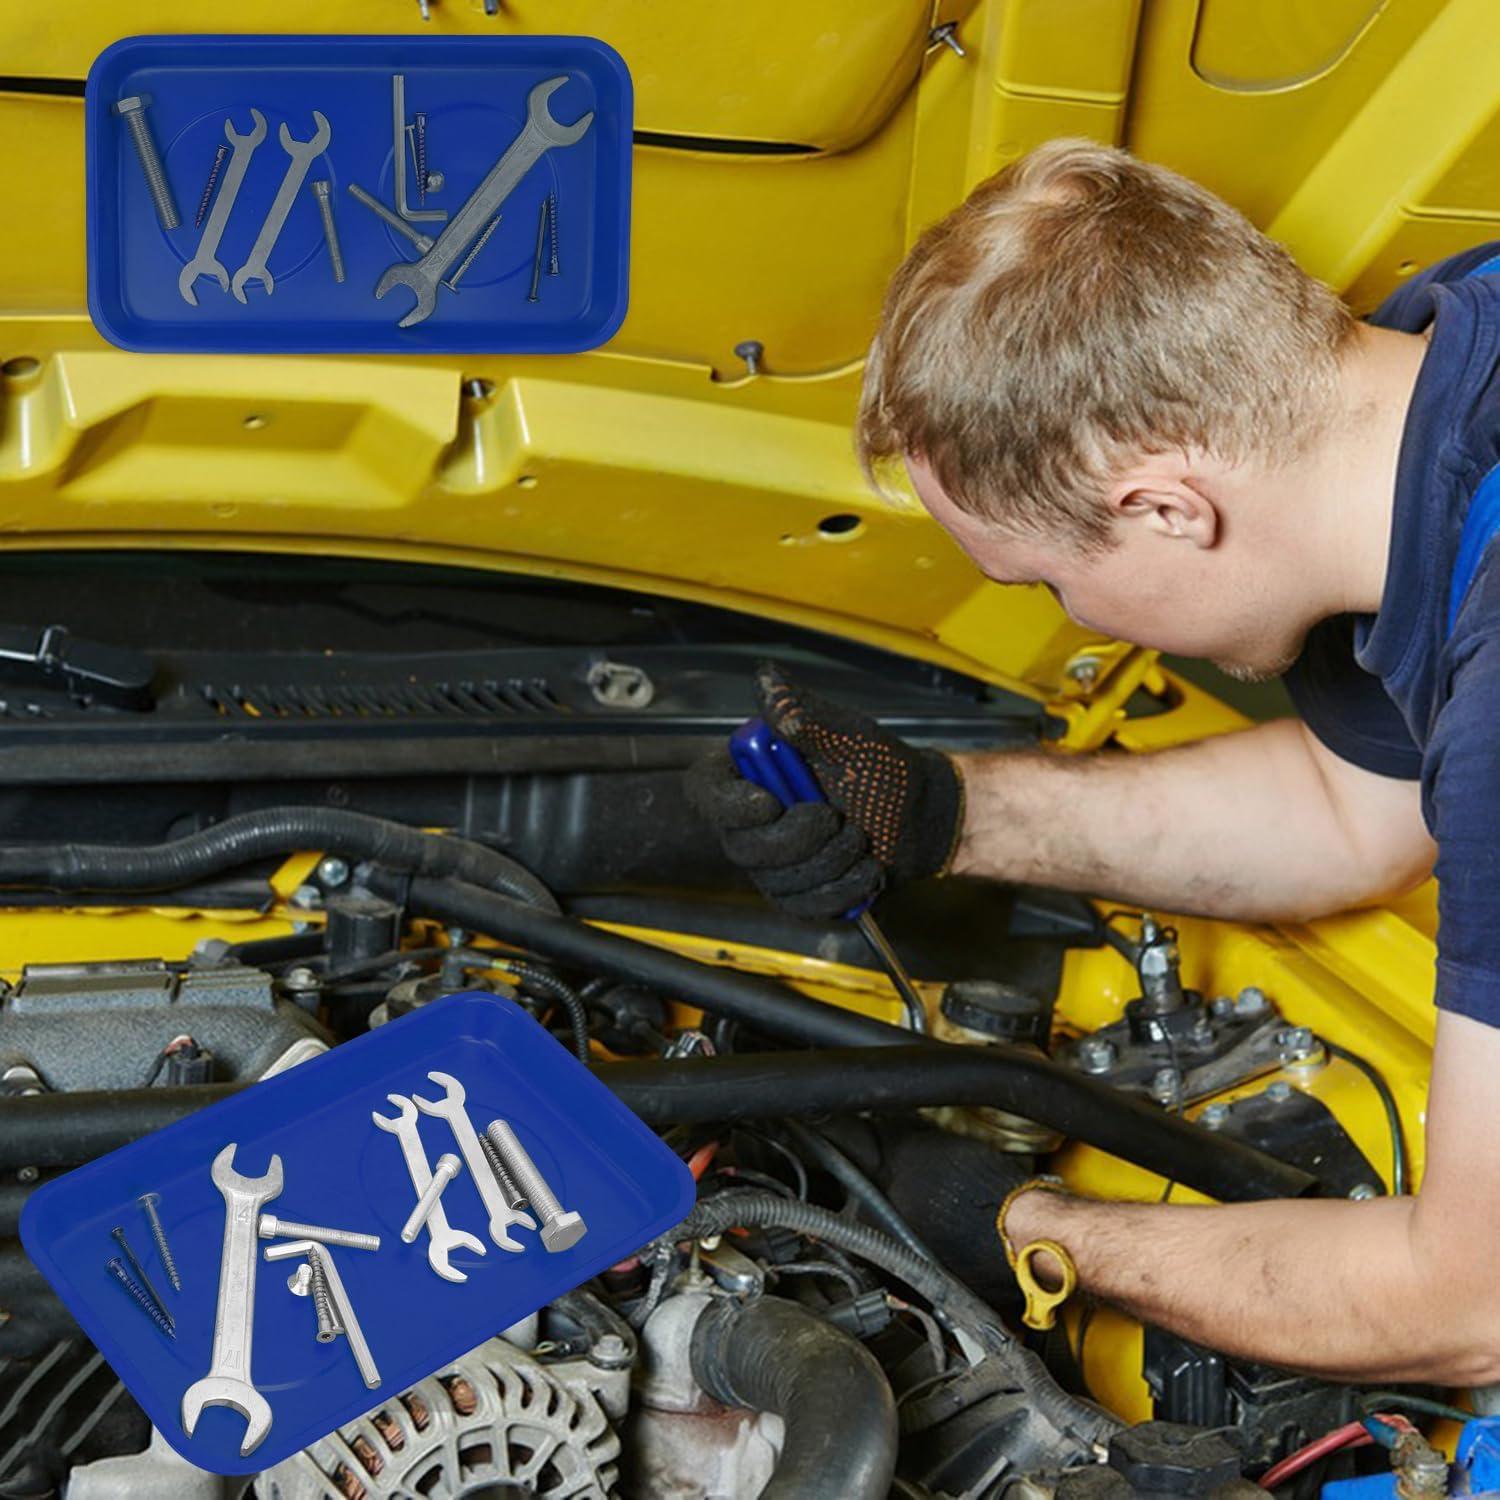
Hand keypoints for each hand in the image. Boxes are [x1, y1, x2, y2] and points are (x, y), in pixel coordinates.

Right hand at [684, 663, 964, 918]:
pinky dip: (843, 888)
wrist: (920, 815)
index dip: (727, 804)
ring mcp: (772, 863)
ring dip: (830, 860)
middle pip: (742, 847)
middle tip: (836, 817)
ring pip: (778, 881)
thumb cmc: (884, 770)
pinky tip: (867, 868)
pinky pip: (805, 906)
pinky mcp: (797, 895)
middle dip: (798, 838)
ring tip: (860, 838)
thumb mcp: (848, 735)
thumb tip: (767, 680)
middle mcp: (752, 821)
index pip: (705, 790)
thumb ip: (803, 712)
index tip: (771, 801)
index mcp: (753, 774)